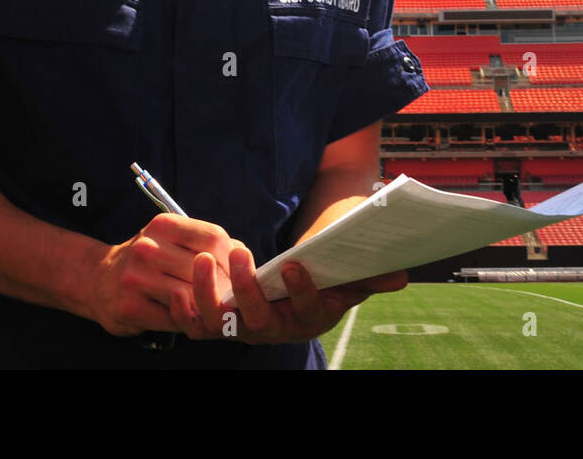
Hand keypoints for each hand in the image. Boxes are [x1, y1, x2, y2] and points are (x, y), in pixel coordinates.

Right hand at [87, 213, 237, 336]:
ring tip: (207, 305)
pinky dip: (186, 320)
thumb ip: (206, 244)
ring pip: (190, 295)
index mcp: (164, 225)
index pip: (214, 238)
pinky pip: (174, 318)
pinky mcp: (130, 307)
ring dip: (205, 304)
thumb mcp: (172, 239)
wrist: (98, 280)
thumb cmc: (147, 260)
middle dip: (222, 285)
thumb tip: (244, 256)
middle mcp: (148, 247)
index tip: (238, 270)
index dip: (233, 258)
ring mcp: (136, 278)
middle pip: (205, 269)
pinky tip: (184, 315)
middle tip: (229, 294)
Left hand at [186, 244, 408, 344]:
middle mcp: (275, 329)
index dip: (300, 291)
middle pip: (259, 319)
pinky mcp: (219, 323)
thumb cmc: (322, 279)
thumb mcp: (348, 279)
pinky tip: (181, 282)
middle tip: (240, 253)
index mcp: (309, 318)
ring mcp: (244, 328)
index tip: (295, 265)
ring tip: (204, 259)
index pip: (306, 310)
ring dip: (209, 293)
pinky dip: (186, 308)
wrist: (292, 289)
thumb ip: (370, 276)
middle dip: (248, 288)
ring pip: (223, 322)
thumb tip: (402, 277)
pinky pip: (197, 325)